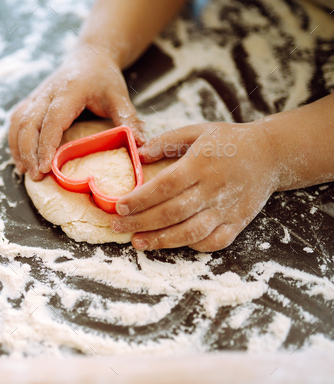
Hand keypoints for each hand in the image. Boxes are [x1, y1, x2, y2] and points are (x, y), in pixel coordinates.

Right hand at [8, 44, 144, 180]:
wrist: (90, 55)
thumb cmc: (105, 78)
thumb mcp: (119, 96)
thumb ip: (128, 119)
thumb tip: (140, 146)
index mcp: (69, 91)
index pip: (52, 120)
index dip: (46, 144)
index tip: (45, 168)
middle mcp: (47, 92)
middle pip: (28, 123)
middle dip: (28, 152)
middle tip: (36, 177)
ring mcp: (36, 95)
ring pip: (18, 122)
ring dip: (18, 148)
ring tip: (25, 171)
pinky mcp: (31, 100)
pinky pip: (15, 120)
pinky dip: (14, 140)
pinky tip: (20, 158)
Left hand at [111, 122, 279, 251]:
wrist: (271, 154)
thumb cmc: (229, 141)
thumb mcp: (197, 131)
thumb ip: (166, 141)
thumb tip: (139, 154)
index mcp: (201, 163)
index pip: (165, 186)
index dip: (140, 199)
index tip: (120, 207)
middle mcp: (213, 188)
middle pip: (172, 212)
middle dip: (141, 222)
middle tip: (118, 226)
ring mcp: (227, 208)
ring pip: (190, 232)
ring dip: (161, 240)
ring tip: (138, 242)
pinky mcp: (238, 222)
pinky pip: (213, 241)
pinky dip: (192, 246)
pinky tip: (171, 243)